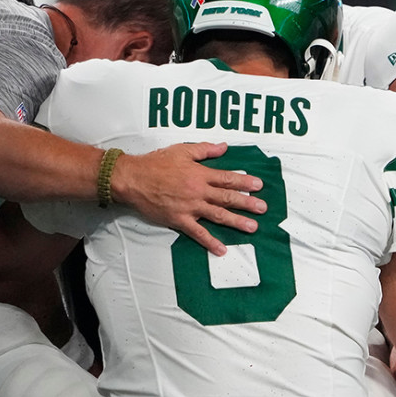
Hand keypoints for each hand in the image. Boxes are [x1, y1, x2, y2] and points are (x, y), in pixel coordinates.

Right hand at [110, 142, 264, 255]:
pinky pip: (198, 233)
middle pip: (227, 197)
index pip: (227, 178)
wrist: (133, 179)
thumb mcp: (182, 150)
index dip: (245, 181)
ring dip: (236, 222)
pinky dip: (210, 242)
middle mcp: (198, 191)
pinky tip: (221, 249)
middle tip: (263, 208)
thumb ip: (205, 150)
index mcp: (200, 173)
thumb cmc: (155, 163)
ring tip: (252, 227)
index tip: (258, 185)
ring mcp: (190, 207)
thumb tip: (224, 147)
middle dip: (247, 203)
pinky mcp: (179, 220)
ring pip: (218, 215)